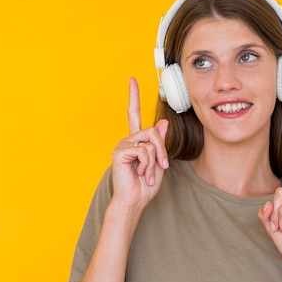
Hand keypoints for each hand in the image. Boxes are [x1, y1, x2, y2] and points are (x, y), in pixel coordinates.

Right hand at [110, 78, 168, 210]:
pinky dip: (148, 164)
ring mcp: (122, 145)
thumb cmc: (145, 185)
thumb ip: (159, 143)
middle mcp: (127, 140)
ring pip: (150, 141)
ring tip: (147, 174)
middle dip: (162, 151)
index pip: (133, 114)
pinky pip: (143, 150)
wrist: (134, 201)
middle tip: (161, 167)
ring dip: (155, 160)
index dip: (133, 97)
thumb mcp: (158, 162)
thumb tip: (161, 123)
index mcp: (136, 141)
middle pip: (153, 132)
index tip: (132, 80)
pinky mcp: (120, 152)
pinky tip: (140, 174)